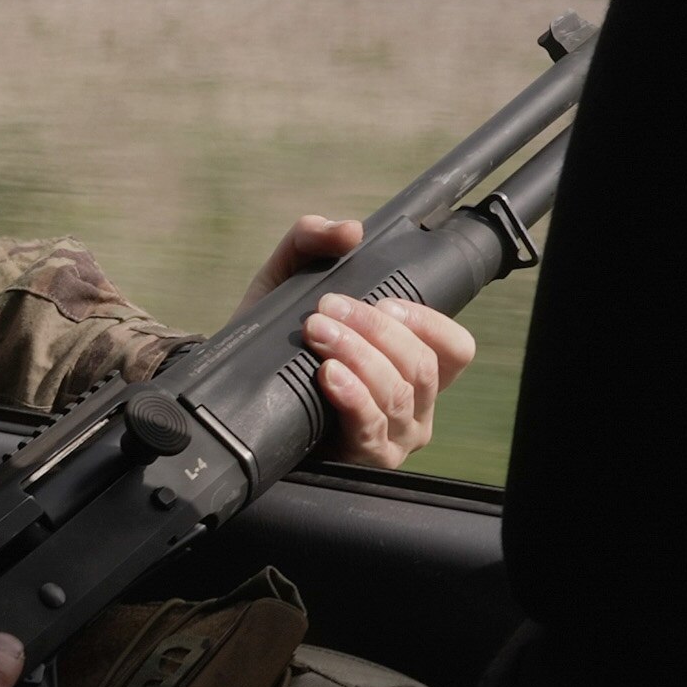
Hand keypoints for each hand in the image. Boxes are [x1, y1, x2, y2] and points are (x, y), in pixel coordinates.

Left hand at [237, 215, 476, 468]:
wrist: (231, 384)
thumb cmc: (276, 334)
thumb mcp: (288, 278)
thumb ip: (313, 240)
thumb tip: (349, 231)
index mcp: (411, 363)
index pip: (455, 348)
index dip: (429, 322)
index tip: (383, 302)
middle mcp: (414, 402)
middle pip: (421, 366)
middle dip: (375, 332)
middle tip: (327, 311)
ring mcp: (392, 434)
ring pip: (398, 393)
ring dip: (357, 355)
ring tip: (318, 334)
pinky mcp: (363, 456)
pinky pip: (370, 427)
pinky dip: (352, 396)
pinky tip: (329, 375)